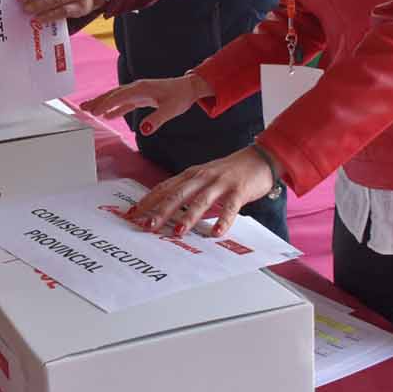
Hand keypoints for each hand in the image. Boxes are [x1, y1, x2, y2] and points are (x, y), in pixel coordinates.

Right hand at [81, 74, 212, 135]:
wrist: (189, 88)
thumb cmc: (180, 96)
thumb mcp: (171, 109)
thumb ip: (157, 119)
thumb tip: (144, 129)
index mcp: (141, 89)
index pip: (119, 96)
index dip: (106, 103)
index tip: (95, 111)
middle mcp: (137, 88)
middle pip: (113, 94)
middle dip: (97, 101)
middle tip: (82, 108)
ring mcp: (138, 92)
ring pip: (116, 97)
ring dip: (102, 103)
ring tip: (88, 109)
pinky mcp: (141, 97)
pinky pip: (124, 103)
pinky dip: (115, 108)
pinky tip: (108, 115)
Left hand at [127, 146, 276, 237]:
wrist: (260, 158)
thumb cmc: (229, 171)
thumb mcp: (203, 177)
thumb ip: (187, 189)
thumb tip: (165, 207)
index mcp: (191, 175)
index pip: (165, 188)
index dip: (148, 200)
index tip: (133, 214)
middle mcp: (202, 177)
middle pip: (177, 194)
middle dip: (161, 211)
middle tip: (147, 226)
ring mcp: (220, 183)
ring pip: (200, 201)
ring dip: (188, 217)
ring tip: (177, 232)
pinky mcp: (239, 190)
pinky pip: (230, 207)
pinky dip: (223, 220)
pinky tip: (216, 233)